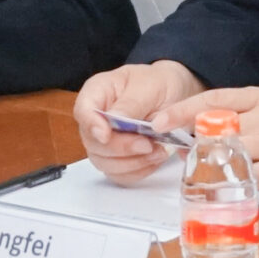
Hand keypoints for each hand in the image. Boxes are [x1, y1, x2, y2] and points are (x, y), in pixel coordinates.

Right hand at [74, 59, 205, 180]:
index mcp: (97, 92)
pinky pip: (120, 174)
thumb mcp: (150, 85)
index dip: (91, 126)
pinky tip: (154, 159)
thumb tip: (114, 119)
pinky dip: (138, 171)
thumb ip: (131, 103)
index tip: (106, 135)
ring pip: (104, 163)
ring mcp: (104, 141)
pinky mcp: (117, 158)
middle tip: (148, 144)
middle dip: (121, 148)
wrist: (175, 94)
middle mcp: (95, 118)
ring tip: (158, 151)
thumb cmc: (159, 83)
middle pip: (93, 143)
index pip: (83, 111)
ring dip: (132, 163)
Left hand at [146, 86, 258, 191]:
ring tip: (205, 169)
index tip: (158, 121)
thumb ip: (238, 113)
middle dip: (196, 143)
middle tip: (181, 152)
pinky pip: (249, 178)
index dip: (182, 110)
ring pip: (231, 154)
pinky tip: (228, 183)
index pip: (214, 99)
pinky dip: (235, 182)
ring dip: (213, 164)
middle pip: (218, 129)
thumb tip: (194, 127)